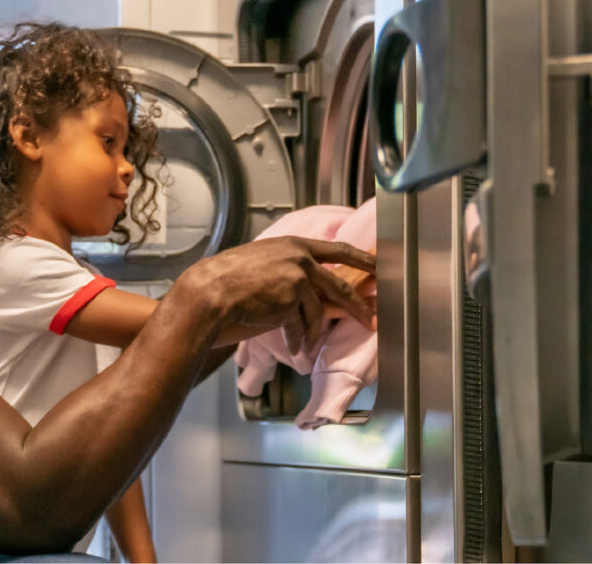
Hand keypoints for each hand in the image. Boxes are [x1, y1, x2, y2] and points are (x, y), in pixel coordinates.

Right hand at [170, 237, 376, 354]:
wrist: (211, 290)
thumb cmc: (230, 277)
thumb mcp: (265, 261)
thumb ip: (289, 267)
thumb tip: (309, 284)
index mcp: (295, 244)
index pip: (340, 249)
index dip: (363, 259)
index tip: (379, 267)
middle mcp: (300, 258)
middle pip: (340, 285)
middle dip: (357, 305)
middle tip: (370, 319)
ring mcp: (296, 279)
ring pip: (317, 312)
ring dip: (313, 332)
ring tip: (308, 344)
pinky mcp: (289, 301)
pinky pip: (300, 326)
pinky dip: (297, 340)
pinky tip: (293, 347)